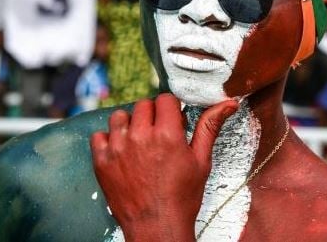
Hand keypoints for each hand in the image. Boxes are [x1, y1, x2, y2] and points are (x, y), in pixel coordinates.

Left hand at [91, 94, 237, 240]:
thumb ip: (209, 127)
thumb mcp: (201, 161)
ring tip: (139, 142)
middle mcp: (141, 137)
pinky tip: (121, 152)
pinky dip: (108, 140)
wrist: (156, 228)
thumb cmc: (181, 198)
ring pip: (120, 116)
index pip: (164, 99)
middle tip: (158, 134)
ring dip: (129, 124)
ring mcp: (118, 148)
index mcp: (167, 135)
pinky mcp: (102, 161)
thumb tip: (227, 104)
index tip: (172, 121)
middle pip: (143, 105)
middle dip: (152, 115)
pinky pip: (99, 135)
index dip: (170, 109)